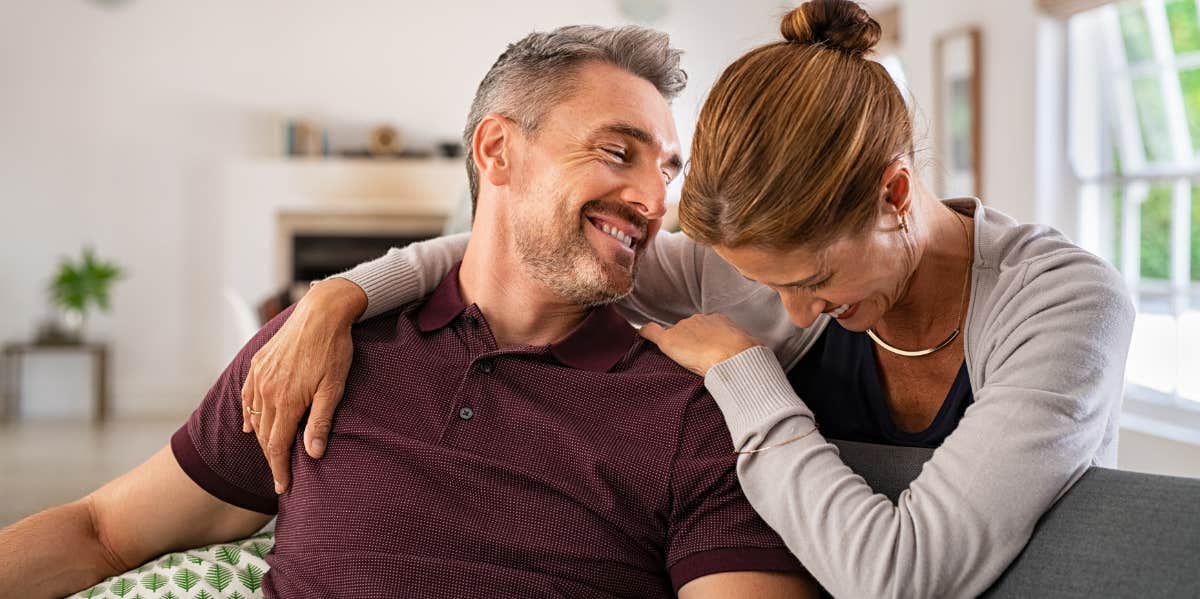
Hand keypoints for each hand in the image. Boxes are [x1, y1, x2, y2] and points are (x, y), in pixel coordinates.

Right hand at [241, 278, 364, 492]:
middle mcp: (267, 391)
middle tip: (280, 476)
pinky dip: (249, 414)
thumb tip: (313, 454)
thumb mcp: (333, 388)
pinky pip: (248, 396)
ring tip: (272, 455)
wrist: (321, 312)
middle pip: (265, 436)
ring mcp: (260, 377)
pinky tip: (251, 425)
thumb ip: (320, 422)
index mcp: (286, 401)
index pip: (278, 446)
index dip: (280, 469)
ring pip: (255, 418)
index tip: (283, 487)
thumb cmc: (333, 349)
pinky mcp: (258, 364)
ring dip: (262, 439)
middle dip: (272, 458)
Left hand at [639, 314, 761, 376]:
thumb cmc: (745, 356)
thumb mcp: (748, 349)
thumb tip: (749, 359)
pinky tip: (639, 335)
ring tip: (683, 363)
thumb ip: (740, 349)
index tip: (706, 352)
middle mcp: (699, 319)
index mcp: (718, 320)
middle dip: (690, 343)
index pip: (705, 329)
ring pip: (675, 336)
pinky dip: (645, 333)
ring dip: (677, 347)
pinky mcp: (670, 339)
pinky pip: (652, 332)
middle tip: (697, 361)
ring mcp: (683, 328)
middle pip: (688, 331)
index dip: (704, 341)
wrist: (733, 357)